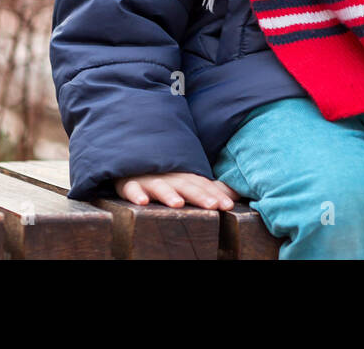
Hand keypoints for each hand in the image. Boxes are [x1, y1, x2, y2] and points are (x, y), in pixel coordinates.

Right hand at [113, 172, 239, 209]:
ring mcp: (148, 178)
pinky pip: (130, 188)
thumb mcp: (186, 179)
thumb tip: (235, 195)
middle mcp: (169, 176)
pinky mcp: (128, 182)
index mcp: (184, 175)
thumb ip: (207, 188)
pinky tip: (142, 202)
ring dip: (168, 194)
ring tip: (178, 204)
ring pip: (159, 186)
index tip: (228, 205)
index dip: (215, 194)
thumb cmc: (163, 175)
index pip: (203, 184)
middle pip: (185, 184)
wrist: (131, 158)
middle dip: (199, 195)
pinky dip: (135, 194)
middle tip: (212, 206)